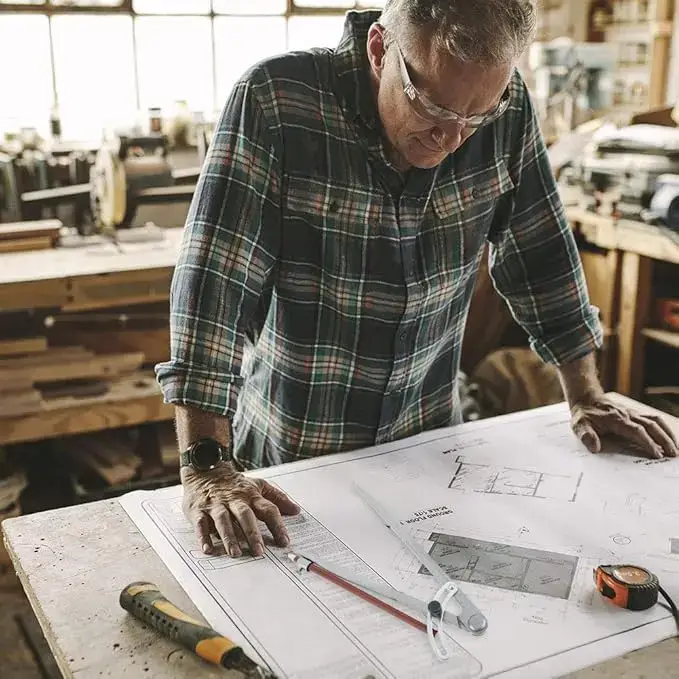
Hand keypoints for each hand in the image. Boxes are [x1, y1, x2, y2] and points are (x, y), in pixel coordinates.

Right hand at [182, 463, 300, 557]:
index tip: (284, 541)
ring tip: (236, 553)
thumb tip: (296, 510)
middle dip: (252, 533)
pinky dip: (203, 536)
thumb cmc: (234, 483)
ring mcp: (216, 505)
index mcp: (250, 496)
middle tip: (259, 551)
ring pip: (223, 520)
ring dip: (229, 537)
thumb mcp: (258, 485)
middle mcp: (234, 500)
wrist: (206, 470)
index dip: (277, 525)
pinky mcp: (199, 510)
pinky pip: (201, 524)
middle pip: (245, 515)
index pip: (267, 509)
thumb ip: (277, 498)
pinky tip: (208, 549)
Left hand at [570, 394, 678, 458]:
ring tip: (675, 449)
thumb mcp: (579, 425)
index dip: (647, 442)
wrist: (586, 399)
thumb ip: (586, 436)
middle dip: (663, 440)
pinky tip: (669, 438)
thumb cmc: (585, 415)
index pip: (636, 431)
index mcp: (616, 419)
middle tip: (673, 455)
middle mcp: (628, 415)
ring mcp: (633, 414)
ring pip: (655, 421)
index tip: (656, 454)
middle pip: (651, 426)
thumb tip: (594, 447)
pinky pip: (654, 419)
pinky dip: (664, 428)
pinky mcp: (636, 414)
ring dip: (667, 434)